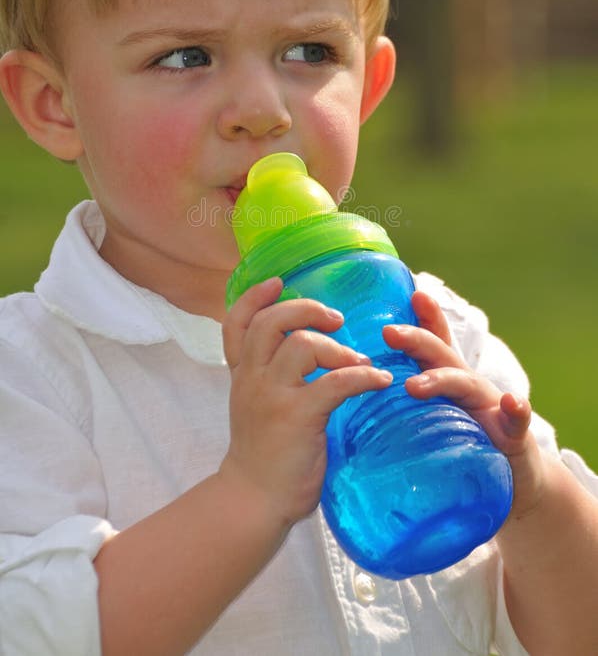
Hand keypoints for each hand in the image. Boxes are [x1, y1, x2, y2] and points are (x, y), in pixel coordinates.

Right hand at [221, 277, 392, 526]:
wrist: (254, 500)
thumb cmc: (263, 455)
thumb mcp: (254, 407)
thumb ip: (269, 379)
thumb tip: (307, 352)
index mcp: (242, 375)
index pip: (237, 323)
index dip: (254, 297)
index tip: (276, 281)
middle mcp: (252, 378)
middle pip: (271, 322)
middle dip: (306, 309)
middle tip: (336, 319)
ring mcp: (272, 396)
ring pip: (302, 344)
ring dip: (338, 348)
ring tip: (360, 362)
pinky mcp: (297, 416)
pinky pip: (335, 381)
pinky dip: (363, 376)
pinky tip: (379, 381)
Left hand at [382, 291, 546, 521]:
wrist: (517, 480)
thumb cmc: (466, 445)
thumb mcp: (432, 420)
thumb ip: (403, 407)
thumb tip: (355, 397)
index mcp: (446, 380)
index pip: (433, 343)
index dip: (424, 317)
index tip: (410, 293)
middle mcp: (468, 386)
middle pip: (441, 356)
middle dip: (416, 340)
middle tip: (389, 333)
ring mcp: (491, 409)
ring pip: (467, 384)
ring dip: (443, 379)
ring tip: (417, 385)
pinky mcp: (515, 438)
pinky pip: (518, 422)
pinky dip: (517, 411)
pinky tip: (512, 404)